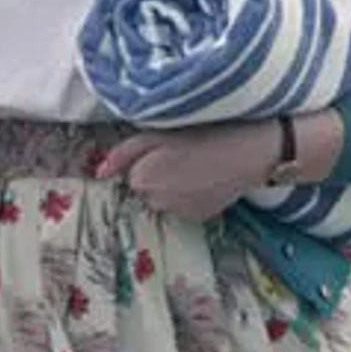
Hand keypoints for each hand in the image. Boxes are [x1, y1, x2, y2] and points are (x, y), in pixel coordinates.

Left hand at [95, 120, 281, 220]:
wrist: (251, 149)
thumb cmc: (204, 132)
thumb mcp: (159, 132)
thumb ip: (125, 153)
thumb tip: (99, 173)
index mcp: (142, 180)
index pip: (133, 173)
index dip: (149, 158)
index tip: (169, 147)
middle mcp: (156, 204)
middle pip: (147, 188)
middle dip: (159, 174)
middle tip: (185, 154)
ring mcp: (179, 214)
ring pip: (165, 199)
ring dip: (175, 186)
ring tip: (199, 165)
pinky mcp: (199, 219)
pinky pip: (184, 207)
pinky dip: (192, 195)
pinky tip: (209, 178)